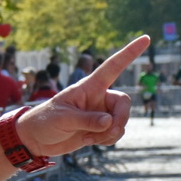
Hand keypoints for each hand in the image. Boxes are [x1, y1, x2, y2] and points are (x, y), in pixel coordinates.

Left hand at [17, 36, 148, 156]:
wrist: (34, 139)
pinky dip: (108, 140)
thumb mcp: (63, 119)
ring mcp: (99, 113)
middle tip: (109, 131)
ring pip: (121, 121)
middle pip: (124, 102)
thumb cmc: (43, 121)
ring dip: (112, 133)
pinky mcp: (98, 128)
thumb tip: (110, 122)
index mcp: (88, 87)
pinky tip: (90, 141)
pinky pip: (115, 133)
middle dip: (121, 119)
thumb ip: (87, 120)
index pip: (112, 67)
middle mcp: (97, 97)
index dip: (129, 53)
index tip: (146, 39)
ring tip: (91, 139)